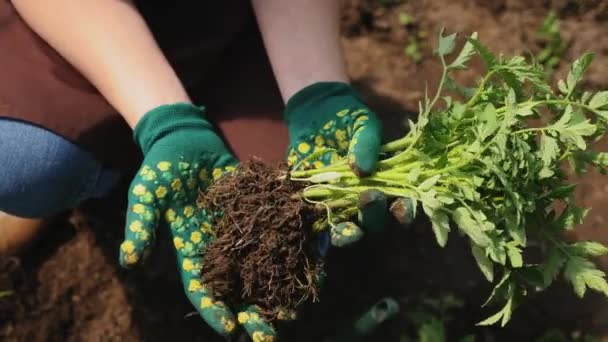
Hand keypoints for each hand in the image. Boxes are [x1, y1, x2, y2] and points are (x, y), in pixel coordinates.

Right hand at [118, 103, 275, 339]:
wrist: (187, 140)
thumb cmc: (162, 169)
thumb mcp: (146, 195)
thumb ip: (141, 226)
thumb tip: (130, 259)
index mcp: (190, 252)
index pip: (201, 289)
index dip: (213, 311)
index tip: (230, 330)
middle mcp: (219, 249)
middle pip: (236, 288)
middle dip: (252, 313)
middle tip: (270, 335)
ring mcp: (240, 232)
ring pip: (260, 267)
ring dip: (276, 289)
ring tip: (295, 310)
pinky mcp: (258, 211)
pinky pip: (276, 234)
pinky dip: (292, 248)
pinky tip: (310, 263)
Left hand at [285, 82, 406, 244]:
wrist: (313, 115)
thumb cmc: (346, 119)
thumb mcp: (362, 123)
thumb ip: (367, 143)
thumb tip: (362, 170)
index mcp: (387, 182)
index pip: (401, 205)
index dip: (404, 211)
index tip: (401, 206)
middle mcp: (367, 199)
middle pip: (377, 223)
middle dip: (375, 216)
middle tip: (369, 198)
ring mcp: (342, 205)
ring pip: (350, 230)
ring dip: (350, 232)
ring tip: (346, 226)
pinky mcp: (316, 206)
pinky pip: (319, 225)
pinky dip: (319, 229)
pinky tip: (316, 221)